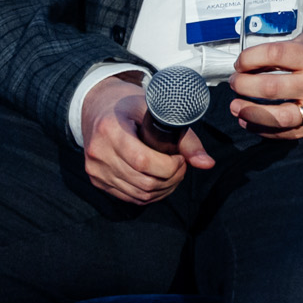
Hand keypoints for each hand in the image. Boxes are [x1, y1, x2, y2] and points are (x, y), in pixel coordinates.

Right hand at [81, 74, 213, 204]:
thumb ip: (184, 136)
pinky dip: (150, 194)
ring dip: (164, 188)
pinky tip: (160, 180)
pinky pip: (129, 197)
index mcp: (110, 130)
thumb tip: (207, 163)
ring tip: (173, 172)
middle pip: (143, 182)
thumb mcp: (155, 109)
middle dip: (172, 178)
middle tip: (181, 164)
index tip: (180, 157)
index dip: (170, 166)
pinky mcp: (97, 180)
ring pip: (139, 194)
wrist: (97, 107)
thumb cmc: (129, 105)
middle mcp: (98, 153)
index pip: (143, 161)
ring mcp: (96, 170)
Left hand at [228, 37, 302, 137]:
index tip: (242, 60)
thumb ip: (298, 48)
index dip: (250, 57)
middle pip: (268, 87)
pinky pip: (287, 134)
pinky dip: (265, 130)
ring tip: (236, 106)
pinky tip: (252, 123)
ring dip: (249, 112)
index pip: (275, 55)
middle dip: (243, 84)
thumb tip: (264, 56)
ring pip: (274, 117)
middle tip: (235, 82)